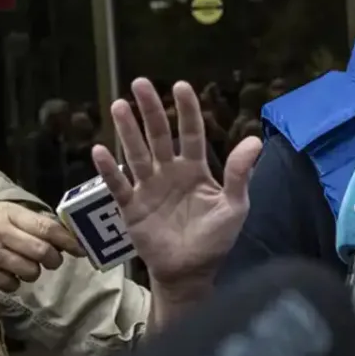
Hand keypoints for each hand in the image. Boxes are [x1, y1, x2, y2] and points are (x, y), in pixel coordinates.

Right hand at [0, 202, 83, 291]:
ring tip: (21, 267)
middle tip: (50, 262)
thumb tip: (50, 232)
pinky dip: (13, 284)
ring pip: (31, 271)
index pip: (48, 227)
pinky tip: (3, 276)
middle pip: (44, 252)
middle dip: (53, 261)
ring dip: (32, 273)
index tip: (81, 249)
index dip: (69, 240)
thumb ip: (18, 221)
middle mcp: (2, 231)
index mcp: (6, 213)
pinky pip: (11, 284)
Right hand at [92, 78, 261, 300]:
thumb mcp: (235, 207)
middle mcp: (169, 172)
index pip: (190, 133)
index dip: (186, 110)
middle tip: (140, 84)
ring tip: (119, 106)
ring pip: (136, 153)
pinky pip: (118, 185)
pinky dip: (109, 170)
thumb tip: (254, 140)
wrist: (191, 272)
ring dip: (127, 131)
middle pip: (158, 136)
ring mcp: (148, 188)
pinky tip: (100, 150)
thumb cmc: (215, 239)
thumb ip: (241, 174)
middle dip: (150, 110)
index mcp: (195, 170)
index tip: (180, 86)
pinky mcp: (131, 207)